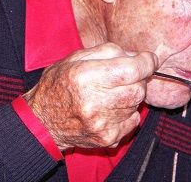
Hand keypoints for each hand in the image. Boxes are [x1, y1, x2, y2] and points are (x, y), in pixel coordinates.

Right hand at [23, 43, 158, 150]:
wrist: (42, 121)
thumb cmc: (58, 85)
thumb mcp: (74, 59)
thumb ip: (106, 52)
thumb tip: (136, 55)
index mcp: (84, 76)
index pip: (131, 70)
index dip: (146, 62)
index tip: (148, 59)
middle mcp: (93, 101)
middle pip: (138, 88)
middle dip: (137, 79)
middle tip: (124, 77)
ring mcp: (102, 123)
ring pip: (136, 104)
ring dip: (130, 95)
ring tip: (110, 93)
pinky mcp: (107, 137)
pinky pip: (133, 121)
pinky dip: (127, 113)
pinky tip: (110, 109)